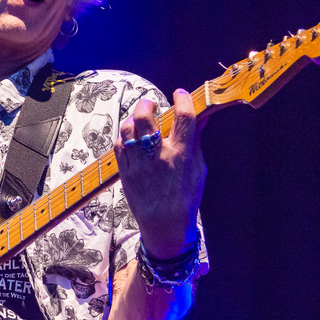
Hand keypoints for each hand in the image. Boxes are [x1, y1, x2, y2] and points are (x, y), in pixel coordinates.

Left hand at [113, 89, 206, 259]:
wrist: (166, 225)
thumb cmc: (186, 198)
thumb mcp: (199, 169)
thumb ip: (196, 142)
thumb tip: (200, 119)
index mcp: (180, 155)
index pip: (182, 117)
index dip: (182, 99)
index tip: (179, 94)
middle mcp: (157, 157)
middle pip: (145, 117)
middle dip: (146, 103)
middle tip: (151, 104)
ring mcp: (138, 164)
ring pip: (128, 129)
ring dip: (134, 119)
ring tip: (140, 122)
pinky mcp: (125, 172)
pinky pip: (119, 146)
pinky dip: (125, 137)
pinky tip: (132, 139)